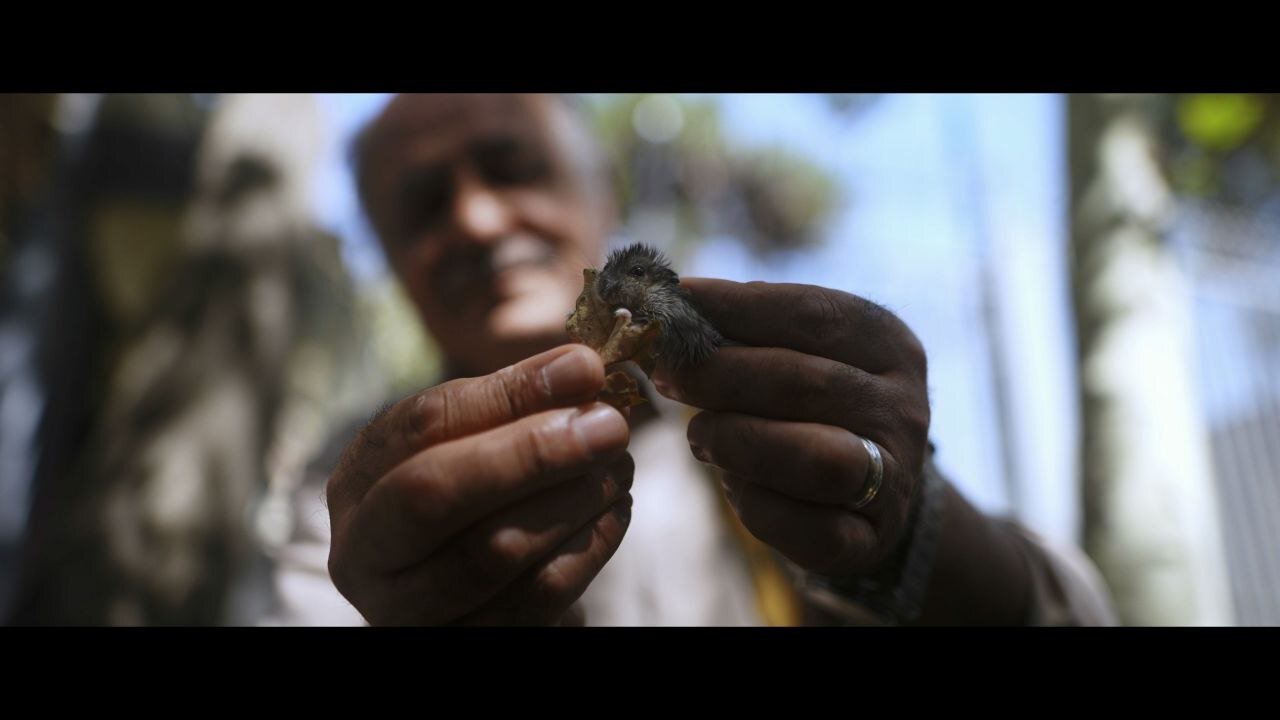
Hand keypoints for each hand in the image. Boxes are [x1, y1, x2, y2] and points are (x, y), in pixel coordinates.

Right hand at [326, 344, 633, 624]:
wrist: (473, 592)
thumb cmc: (474, 496)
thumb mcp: (475, 442)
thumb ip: (517, 402)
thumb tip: (581, 368)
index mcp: (359, 480)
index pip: (423, 425)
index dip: (508, 393)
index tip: (583, 368)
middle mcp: (365, 552)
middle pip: (435, 495)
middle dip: (532, 454)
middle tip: (608, 426)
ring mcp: (408, 612)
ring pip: (491, 554)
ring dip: (572, 502)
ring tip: (619, 467)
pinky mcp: (466, 642)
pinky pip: (534, 600)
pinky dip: (587, 549)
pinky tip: (613, 512)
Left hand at [652, 279, 930, 577]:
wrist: (870, 490)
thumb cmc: (815, 406)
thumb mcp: (801, 353)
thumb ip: (749, 328)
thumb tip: (677, 301)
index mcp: (889, 346)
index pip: (814, 314)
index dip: (739, 307)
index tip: (678, 300)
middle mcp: (903, 410)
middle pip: (807, 384)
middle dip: (723, 376)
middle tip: (669, 376)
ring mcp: (894, 479)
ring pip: (817, 459)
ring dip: (740, 441)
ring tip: (699, 434)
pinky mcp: (867, 540)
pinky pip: (806, 527)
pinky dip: (754, 503)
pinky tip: (730, 481)